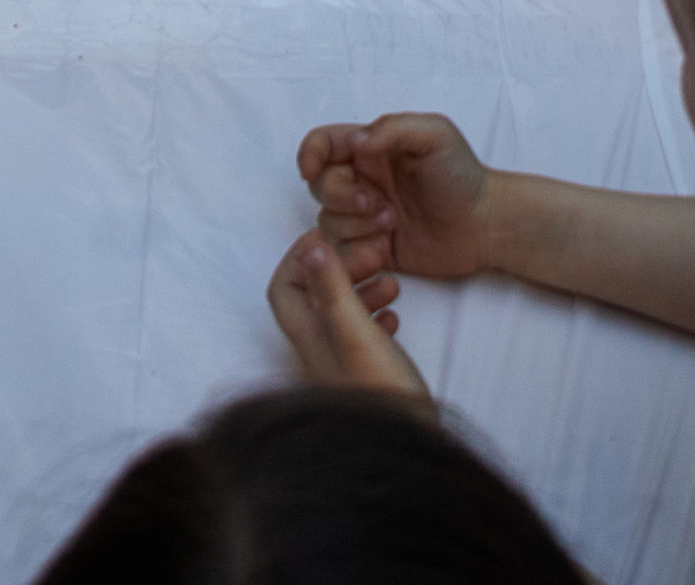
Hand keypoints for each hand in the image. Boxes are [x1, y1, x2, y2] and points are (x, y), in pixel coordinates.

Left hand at [266, 231, 428, 401]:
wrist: (410, 455)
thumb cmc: (383, 397)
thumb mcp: (357, 333)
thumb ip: (333, 289)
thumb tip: (311, 247)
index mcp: (309, 339)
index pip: (284, 288)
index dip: (301, 258)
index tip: (331, 240)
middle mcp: (319, 353)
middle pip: (315, 297)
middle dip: (342, 269)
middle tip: (374, 256)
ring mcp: (342, 368)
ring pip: (342, 315)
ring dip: (362, 290)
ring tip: (392, 283)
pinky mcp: (366, 380)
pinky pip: (362, 337)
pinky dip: (376, 317)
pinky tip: (395, 317)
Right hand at [298, 110, 503, 288]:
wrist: (485, 225)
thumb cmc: (462, 174)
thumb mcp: (434, 134)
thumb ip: (391, 129)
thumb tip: (354, 143)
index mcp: (371, 148)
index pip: (322, 144)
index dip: (309, 154)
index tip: (310, 169)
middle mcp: (363, 180)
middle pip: (320, 185)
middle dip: (340, 195)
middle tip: (375, 202)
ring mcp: (365, 217)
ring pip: (328, 220)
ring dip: (353, 224)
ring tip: (391, 222)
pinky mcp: (373, 248)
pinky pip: (344, 252)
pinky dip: (357, 250)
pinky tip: (385, 247)